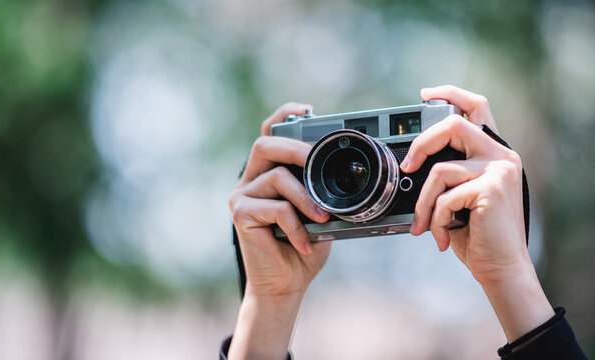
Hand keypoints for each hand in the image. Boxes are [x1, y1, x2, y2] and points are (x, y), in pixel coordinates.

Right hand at [228, 103, 330, 358]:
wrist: (284, 285)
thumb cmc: (303, 247)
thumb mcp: (319, 212)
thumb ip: (323, 190)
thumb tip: (354, 174)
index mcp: (268, 172)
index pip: (270, 133)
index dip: (285, 116)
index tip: (307, 110)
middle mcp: (250, 179)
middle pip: (265, 144)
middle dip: (296, 149)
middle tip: (317, 162)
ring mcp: (241, 196)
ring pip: (276, 177)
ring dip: (306, 197)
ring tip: (322, 218)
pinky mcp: (240, 215)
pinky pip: (275, 208)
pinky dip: (296, 225)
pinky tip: (306, 243)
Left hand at [404, 85, 552, 341]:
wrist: (500, 267)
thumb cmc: (477, 234)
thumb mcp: (460, 196)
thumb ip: (448, 173)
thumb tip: (410, 163)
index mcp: (494, 152)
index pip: (476, 106)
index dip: (450, 94)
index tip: (425, 95)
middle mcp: (501, 155)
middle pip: (452, 125)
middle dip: (421, 144)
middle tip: (407, 167)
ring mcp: (499, 170)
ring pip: (440, 170)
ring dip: (423, 203)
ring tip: (423, 225)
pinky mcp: (492, 189)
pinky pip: (444, 197)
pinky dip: (434, 220)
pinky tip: (442, 237)